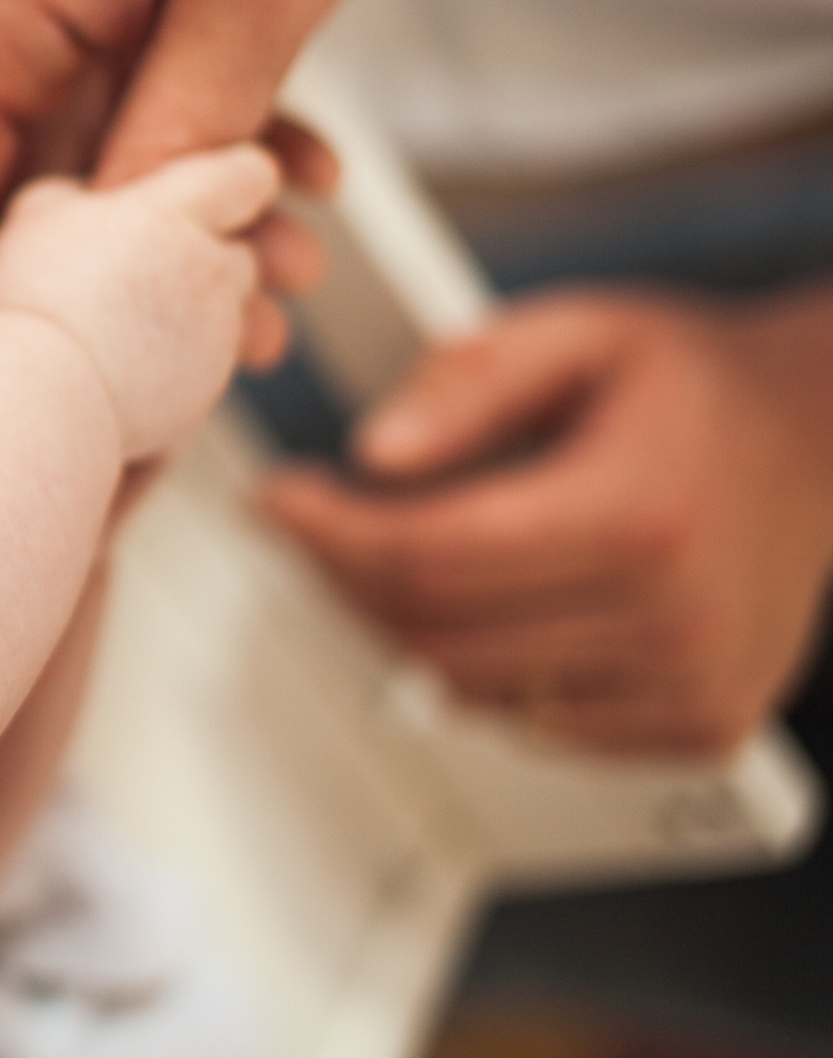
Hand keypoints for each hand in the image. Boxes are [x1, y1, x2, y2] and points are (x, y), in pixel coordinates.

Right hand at [0, 0, 509, 331]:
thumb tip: (121, 276)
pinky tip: (268, 136)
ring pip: (40, 112)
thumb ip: (171, 152)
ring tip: (289, 226)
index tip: (77, 382)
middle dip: (109, 261)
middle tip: (248, 318)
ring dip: (153, 181)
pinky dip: (153, 100)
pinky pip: (66, 44)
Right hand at [0, 143, 278, 458]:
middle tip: (150, 272)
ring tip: (130, 325)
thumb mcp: (36, 215)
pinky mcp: (210, 386)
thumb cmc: (39, 296)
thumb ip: (75, 194)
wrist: (49, 390)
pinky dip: (178, 362)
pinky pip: (206, 364)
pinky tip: (126, 364)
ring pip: (227, 312)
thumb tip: (79, 199)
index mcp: (176, 213)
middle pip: (241, 251)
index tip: (215, 194)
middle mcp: (213, 267)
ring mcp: (219, 331)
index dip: (237, 182)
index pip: (248, 177)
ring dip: (193, 314)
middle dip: (206, 261)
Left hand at [266, 286, 832, 754]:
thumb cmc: (697, 383)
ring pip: (474, 692)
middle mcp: (675, 617)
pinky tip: (490, 606)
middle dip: (349, 577)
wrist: (824, 440)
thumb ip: (472, 379)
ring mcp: (694, 686)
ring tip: (398, 555)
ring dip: (407, 629)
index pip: (430, 556)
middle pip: (436, 633)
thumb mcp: (582, 331)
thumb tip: (376, 453)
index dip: (328, 532)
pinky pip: (539, 724)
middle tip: (321, 524)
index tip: (279, 500)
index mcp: (640, 516)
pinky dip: (486, 674)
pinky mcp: (702, 726)